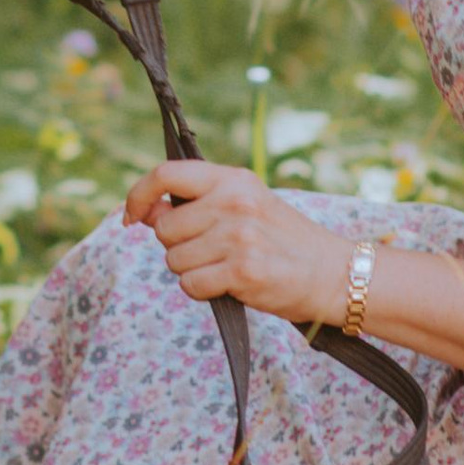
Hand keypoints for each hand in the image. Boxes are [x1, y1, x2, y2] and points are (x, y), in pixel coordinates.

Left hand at [121, 158, 353, 325]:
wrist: (332, 272)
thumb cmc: (282, 240)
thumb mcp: (245, 204)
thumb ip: (197, 204)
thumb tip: (142, 212)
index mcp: (233, 179)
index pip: (166, 173)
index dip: (138, 195)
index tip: (131, 216)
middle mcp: (234, 202)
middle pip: (165, 228)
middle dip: (177, 246)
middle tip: (211, 250)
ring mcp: (239, 237)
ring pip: (174, 260)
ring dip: (192, 271)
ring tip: (226, 266)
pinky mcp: (243, 272)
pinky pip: (191, 285)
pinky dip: (203, 290)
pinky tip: (230, 284)